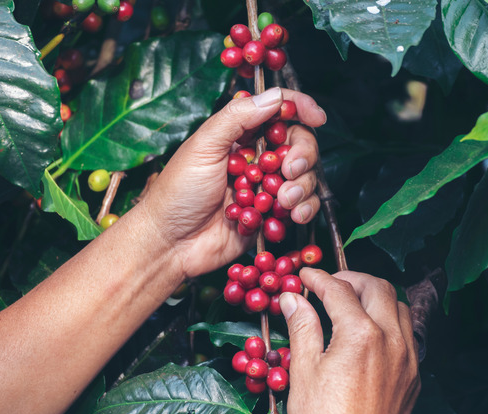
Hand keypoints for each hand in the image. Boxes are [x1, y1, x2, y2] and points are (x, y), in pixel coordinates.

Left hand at [140, 87, 326, 277]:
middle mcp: (257, 158)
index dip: (299, 108)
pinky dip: (303, 209)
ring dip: (302, 186)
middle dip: (303, 154)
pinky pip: (302, 207)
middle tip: (290, 170)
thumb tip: (274, 95)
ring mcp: (266, 187)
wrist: (171, 242)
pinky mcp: (271, 215)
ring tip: (282, 200)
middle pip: (300, 143)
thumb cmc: (178, 192)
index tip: (316, 115)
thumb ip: (238, 117)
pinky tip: (288, 215)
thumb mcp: (203, 146)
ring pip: (305, 176)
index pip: (277, 112)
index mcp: (239, 135)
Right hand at [279, 269, 420, 413]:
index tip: (305, 276)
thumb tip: (293, 299)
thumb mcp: (303, 370)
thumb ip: (301, 327)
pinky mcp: (413, 376)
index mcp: (360, 335)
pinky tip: (370, 332)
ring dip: (376, 296)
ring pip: (400, 307)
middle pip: (378, 287)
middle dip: (351, 278)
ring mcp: (407, 358)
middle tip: (330, 284)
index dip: (318, 278)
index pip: (339, 291)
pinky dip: (390, 320)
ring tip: (352, 303)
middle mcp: (391, 340)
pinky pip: (408, 333)